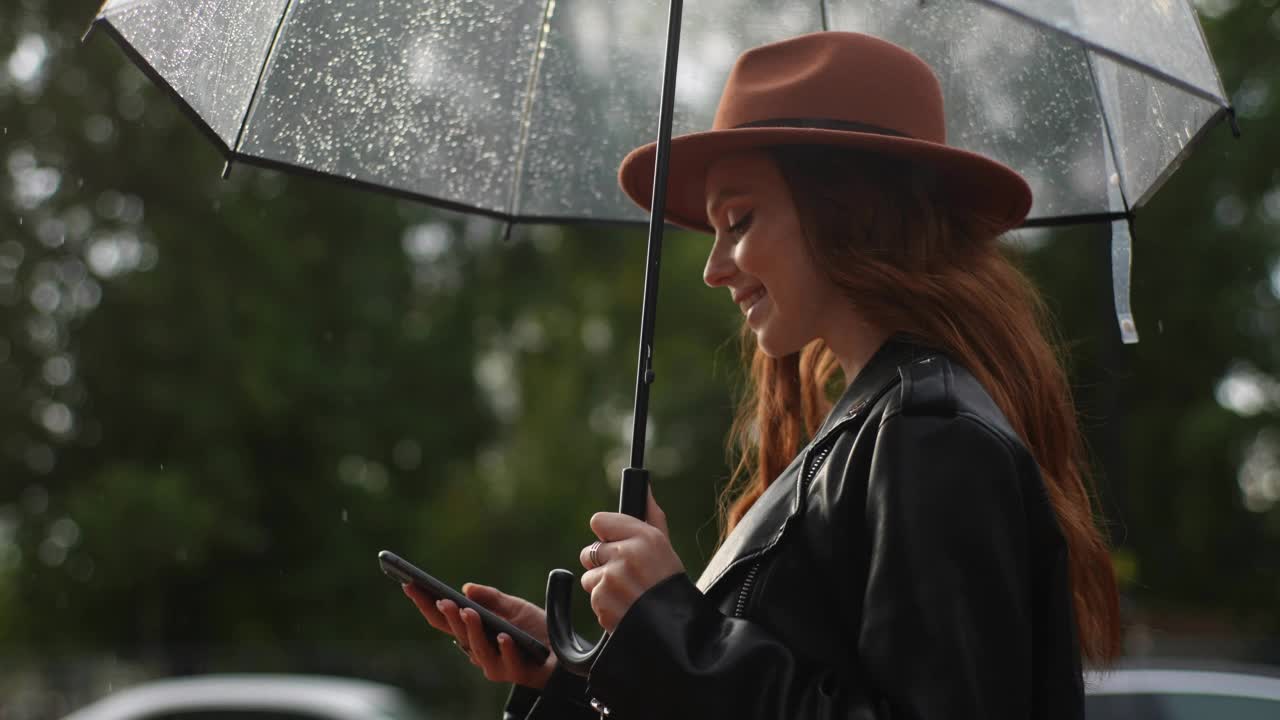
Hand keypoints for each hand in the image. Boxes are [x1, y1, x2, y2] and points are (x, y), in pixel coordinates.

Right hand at [403, 582, 556, 689]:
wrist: (565, 652)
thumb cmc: (535, 630)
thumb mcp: (514, 607)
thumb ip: (492, 598)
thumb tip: (466, 588)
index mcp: (474, 631)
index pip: (444, 617)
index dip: (425, 602)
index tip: (409, 584)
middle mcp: (478, 650)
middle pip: (456, 633)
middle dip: (448, 616)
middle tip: (442, 600)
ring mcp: (495, 663)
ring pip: (477, 649)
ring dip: (471, 630)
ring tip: (469, 613)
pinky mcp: (515, 672)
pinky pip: (507, 661)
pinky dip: (504, 648)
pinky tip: (502, 636)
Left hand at [579, 488, 683, 631]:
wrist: (678, 627)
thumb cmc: (670, 583)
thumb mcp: (665, 546)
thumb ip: (650, 514)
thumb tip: (644, 488)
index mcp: (643, 536)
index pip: (598, 522)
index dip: (606, 536)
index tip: (615, 545)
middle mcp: (625, 554)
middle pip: (589, 551)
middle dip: (602, 564)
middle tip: (625, 575)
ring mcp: (611, 579)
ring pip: (589, 577)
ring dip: (603, 586)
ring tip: (628, 594)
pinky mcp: (602, 602)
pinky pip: (593, 598)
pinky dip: (605, 605)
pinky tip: (625, 608)